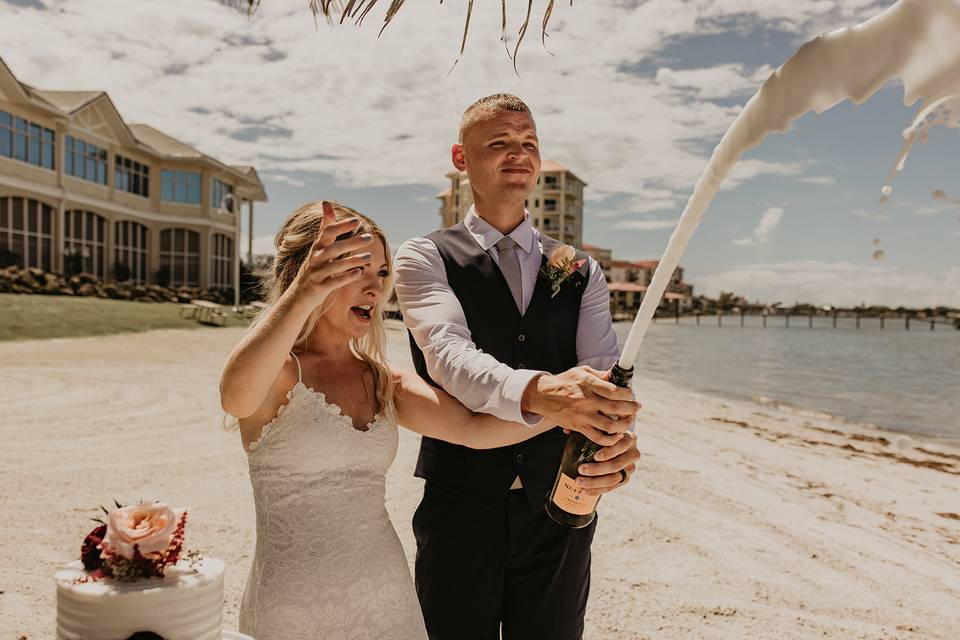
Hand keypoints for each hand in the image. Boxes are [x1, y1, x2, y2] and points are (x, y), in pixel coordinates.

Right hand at [287, 201, 373, 308]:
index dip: (341, 226)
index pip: (328, 232)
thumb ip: (325, 226)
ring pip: (335, 265)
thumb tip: (327, 203)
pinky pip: (333, 282)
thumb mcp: (318, 246)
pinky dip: (346, 277)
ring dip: (352, 260)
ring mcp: (316, 273)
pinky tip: (359, 273)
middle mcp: (315, 259)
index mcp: (317, 247)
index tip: (357, 220)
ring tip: (368, 257)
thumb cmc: (314, 267)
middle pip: (334, 248)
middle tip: (369, 238)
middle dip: (352, 242)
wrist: (298, 295)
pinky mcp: (319, 288)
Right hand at [521, 366, 639, 445]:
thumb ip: (600, 375)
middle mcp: (587, 400)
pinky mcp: (579, 427)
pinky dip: (611, 440)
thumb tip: (617, 376)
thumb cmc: (565, 382)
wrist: (543, 395)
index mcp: (589, 384)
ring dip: (624, 425)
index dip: (627, 394)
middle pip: (616, 408)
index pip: (615, 391)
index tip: (630, 394)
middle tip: (637, 407)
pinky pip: (598, 438)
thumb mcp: (582, 372)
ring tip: (629, 420)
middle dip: (632, 409)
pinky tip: (616, 435)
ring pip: (610, 426)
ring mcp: (583, 415)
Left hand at [575, 430, 640, 495]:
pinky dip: (597, 490)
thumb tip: (566, 431)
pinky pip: (611, 487)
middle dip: (597, 469)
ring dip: (595, 482)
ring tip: (579, 482)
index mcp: (629, 437)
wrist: (613, 445)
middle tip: (580, 469)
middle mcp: (633, 453)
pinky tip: (584, 491)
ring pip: (614, 478)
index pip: (622, 445)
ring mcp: (630, 468)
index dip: (610, 452)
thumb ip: (586, 428)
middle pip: (617, 464)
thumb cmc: (604, 434)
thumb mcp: (599, 429)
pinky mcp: (625, 479)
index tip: (595, 456)